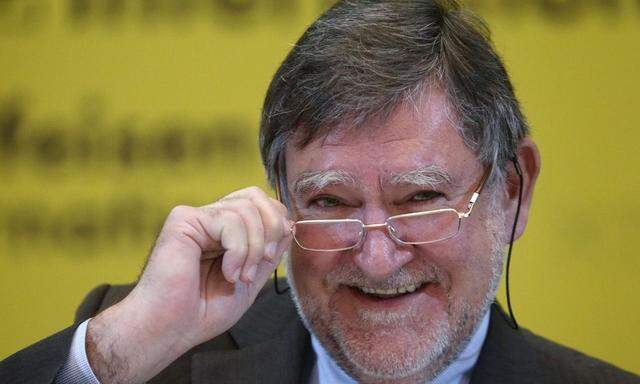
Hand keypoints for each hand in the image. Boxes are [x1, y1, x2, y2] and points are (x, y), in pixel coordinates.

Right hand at [85, 186, 291, 383]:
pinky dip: (238, 250)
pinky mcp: (183, 220)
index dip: (276, 222)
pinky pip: (229, 220)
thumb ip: (268, 252)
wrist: (171, 328)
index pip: (259, 204)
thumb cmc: (203, 311)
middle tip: (264, 260)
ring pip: (245, 209)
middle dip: (271, 228)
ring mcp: (196, 218)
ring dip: (253, 247)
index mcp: (224, 231)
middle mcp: (209, 219)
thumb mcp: (250, 280)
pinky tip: (228, 273)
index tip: (272, 256)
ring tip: (240, 276)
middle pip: (254, 196)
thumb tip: (290, 224)